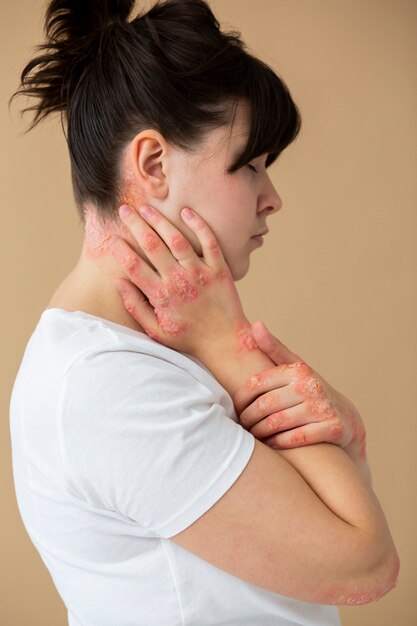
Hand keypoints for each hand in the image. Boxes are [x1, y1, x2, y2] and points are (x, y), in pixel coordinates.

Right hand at [109, 204, 251, 356]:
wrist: (225, 342)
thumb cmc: (188, 337)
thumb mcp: (156, 329)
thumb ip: (135, 306)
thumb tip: (118, 282)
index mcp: (161, 297)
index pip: (134, 266)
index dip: (120, 249)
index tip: (112, 237)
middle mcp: (179, 281)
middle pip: (151, 245)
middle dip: (135, 224)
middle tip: (124, 210)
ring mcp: (200, 273)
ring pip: (177, 239)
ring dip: (159, 220)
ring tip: (147, 207)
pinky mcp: (220, 269)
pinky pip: (209, 241)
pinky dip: (198, 224)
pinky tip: (185, 211)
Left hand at [233, 320, 365, 454]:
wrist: (347, 418)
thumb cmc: (310, 390)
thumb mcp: (295, 368)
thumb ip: (273, 348)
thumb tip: (256, 324)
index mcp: (298, 369)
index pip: (257, 384)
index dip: (241, 398)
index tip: (236, 408)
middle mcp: (310, 385)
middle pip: (264, 405)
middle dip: (248, 418)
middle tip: (242, 425)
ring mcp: (322, 407)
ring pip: (276, 423)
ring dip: (259, 432)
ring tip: (253, 434)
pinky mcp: (331, 428)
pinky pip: (293, 438)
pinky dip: (277, 442)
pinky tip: (270, 443)